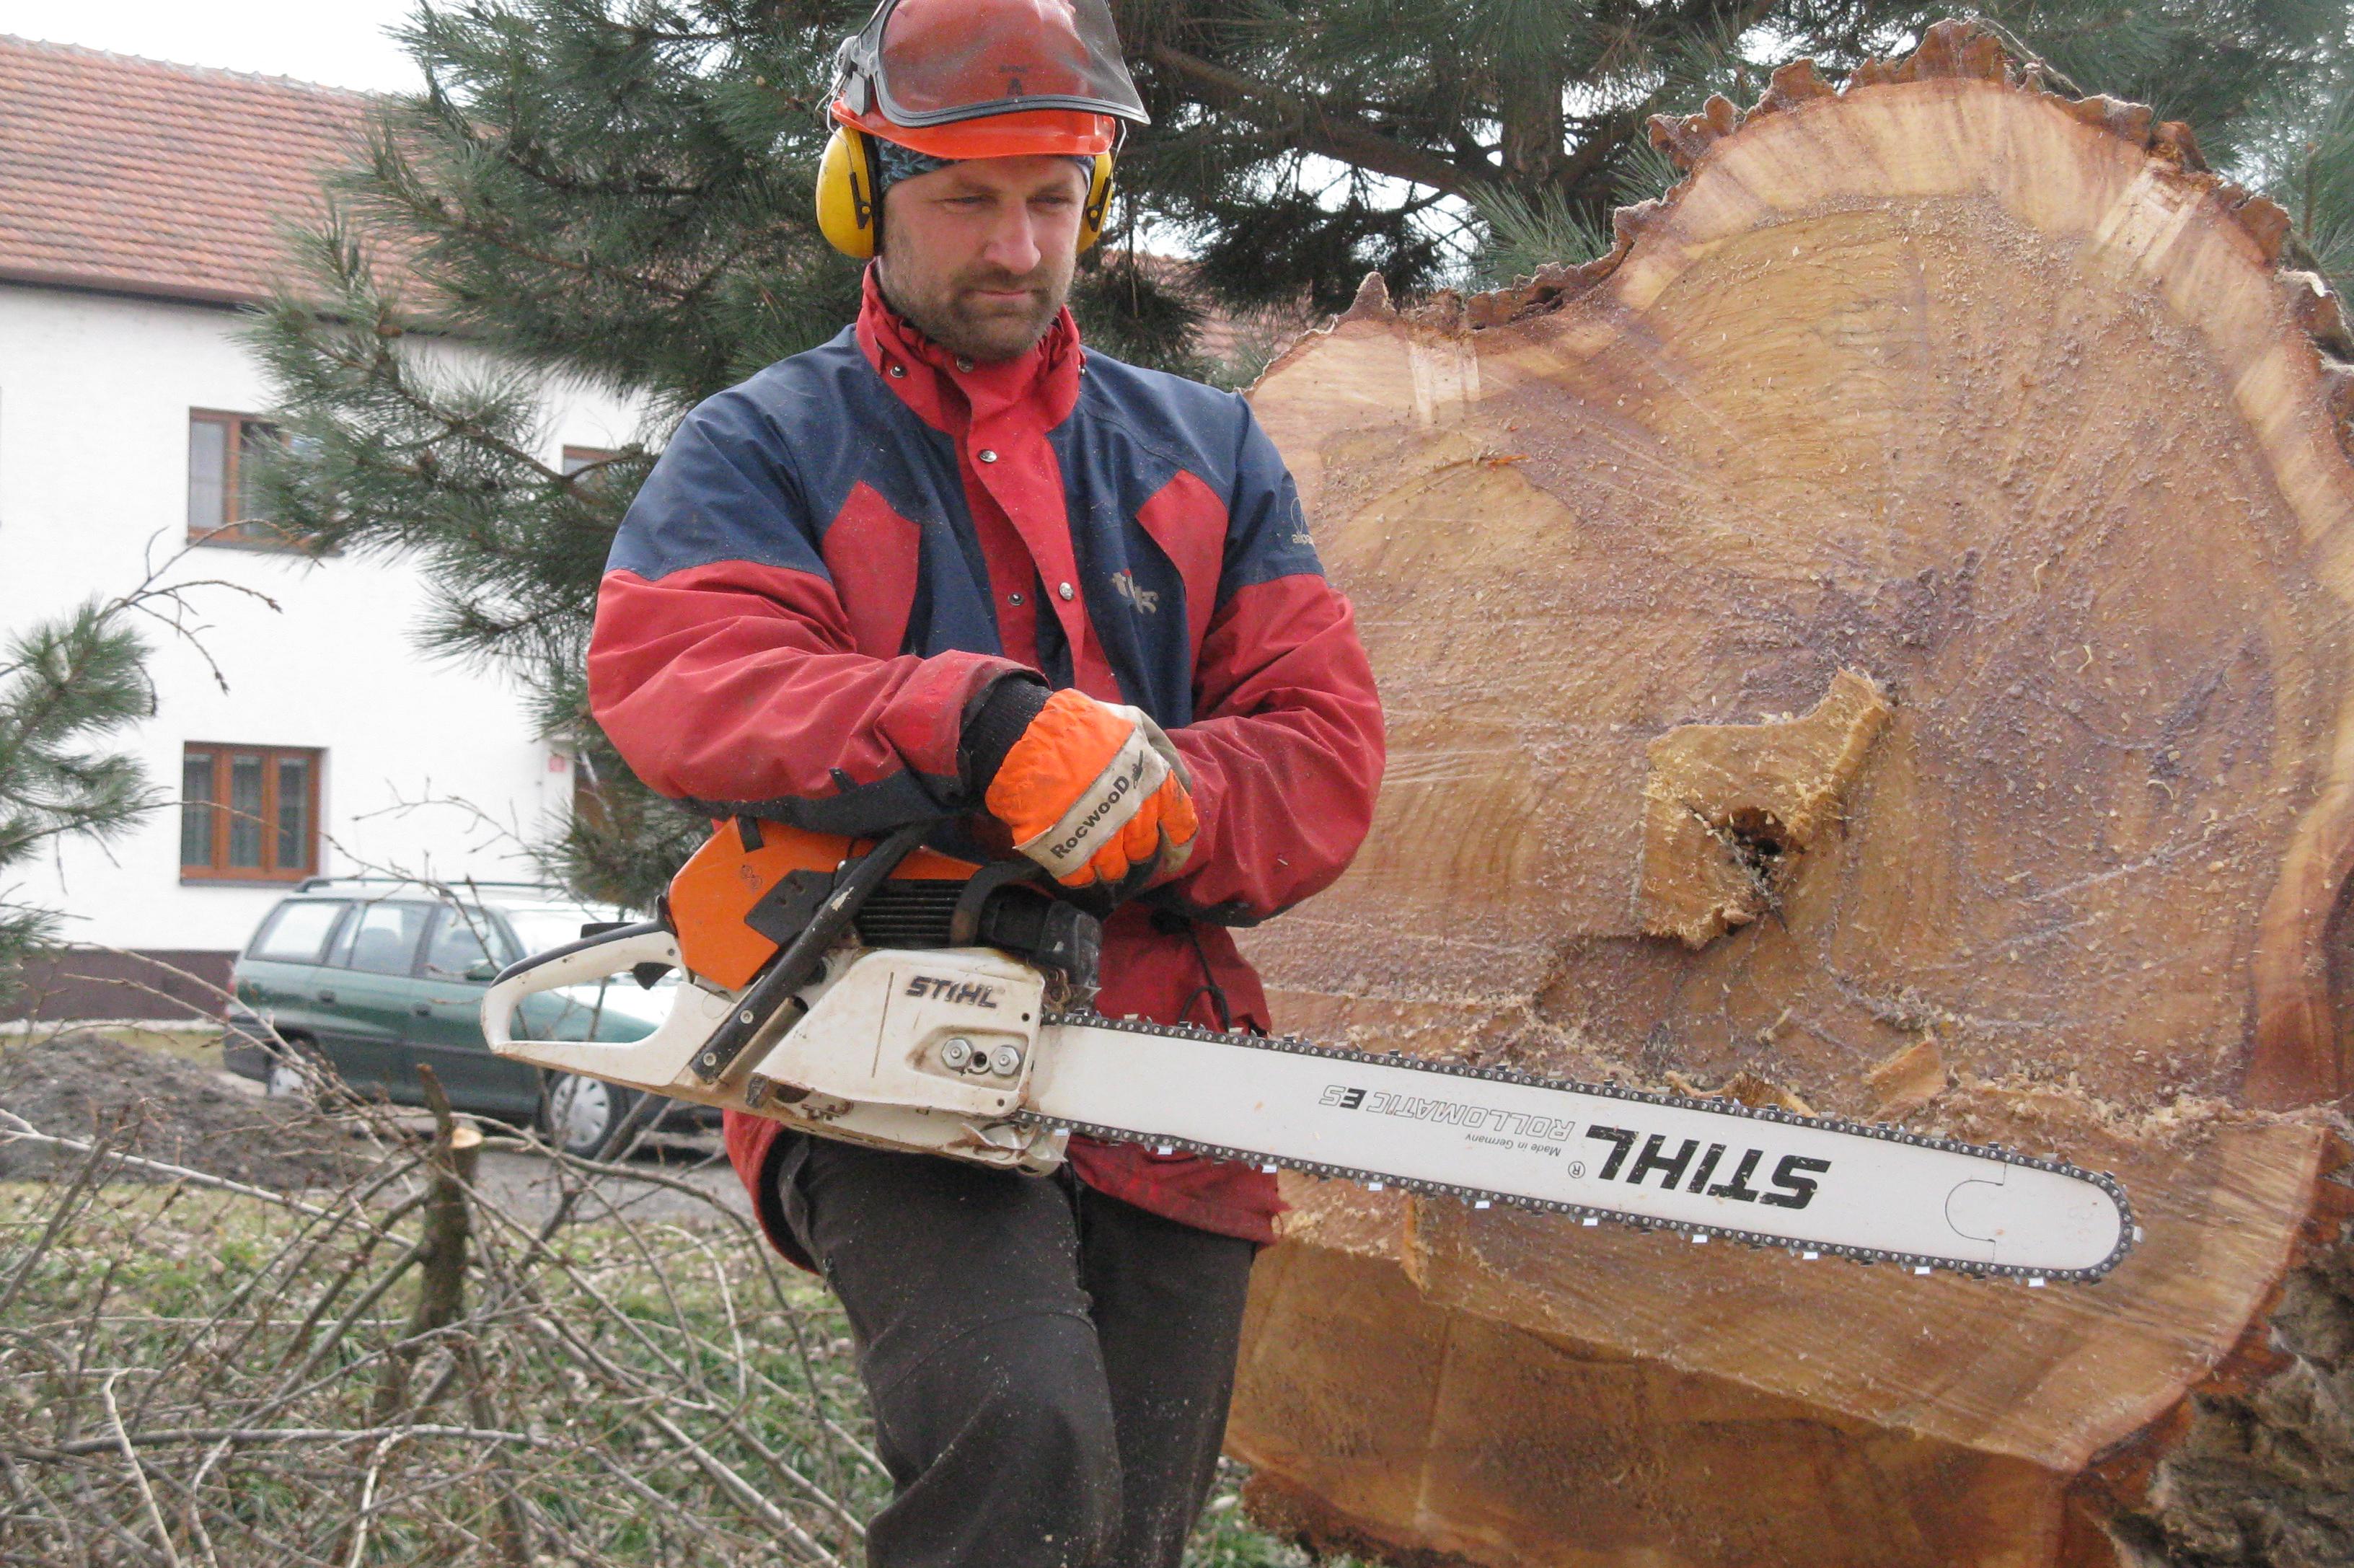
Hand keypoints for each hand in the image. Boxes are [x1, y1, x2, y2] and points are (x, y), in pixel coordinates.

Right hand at [981, 689, 1197, 888]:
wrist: (1026, 737)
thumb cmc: (1081, 725)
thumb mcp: (1133, 721)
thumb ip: (1160, 749)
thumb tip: (1181, 782)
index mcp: (1154, 785)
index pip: (1182, 827)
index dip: (1179, 846)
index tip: (1172, 854)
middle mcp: (1135, 816)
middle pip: (1144, 850)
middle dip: (1135, 849)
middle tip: (1119, 840)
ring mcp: (1101, 839)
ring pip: (1114, 869)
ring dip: (1107, 864)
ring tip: (1093, 851)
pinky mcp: (1067, 855)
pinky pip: (1081, 877)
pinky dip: (1079, 875)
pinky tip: (1073, 863)